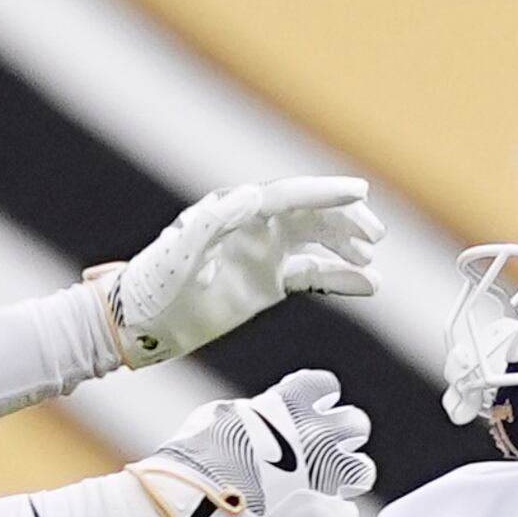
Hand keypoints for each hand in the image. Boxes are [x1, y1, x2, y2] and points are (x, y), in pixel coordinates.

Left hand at [101, 178, 381, 366]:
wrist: (143, 323)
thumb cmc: (156, 285)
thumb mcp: (181, 253)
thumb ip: (214, 221)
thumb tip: (255, 194)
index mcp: (235, 212)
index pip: (288, 197)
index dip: (324, 193)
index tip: (360, 192)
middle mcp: (253, 226)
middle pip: (309, 215)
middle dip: (344, 221)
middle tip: (374, 236)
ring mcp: (262, 254)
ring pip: (316, 242)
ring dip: (345, 247)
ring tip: (371, 260)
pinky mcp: (267, 282)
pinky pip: (312, 276)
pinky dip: (340, 278)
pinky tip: (369, 284)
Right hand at [126, 370, 372, 516]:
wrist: (178, 505)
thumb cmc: (188, 461)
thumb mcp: (218, 417)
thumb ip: (251, 416)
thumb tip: (257, 416)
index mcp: (286, 406)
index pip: (325, 386)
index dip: (319, 401)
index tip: (305, 415)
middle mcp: (311, 436)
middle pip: (356, 424)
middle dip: (343, 436)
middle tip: (322, 452)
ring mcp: (318, 478)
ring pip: (362, 470)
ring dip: (346, 478)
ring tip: (325, 488)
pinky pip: (346, 515)